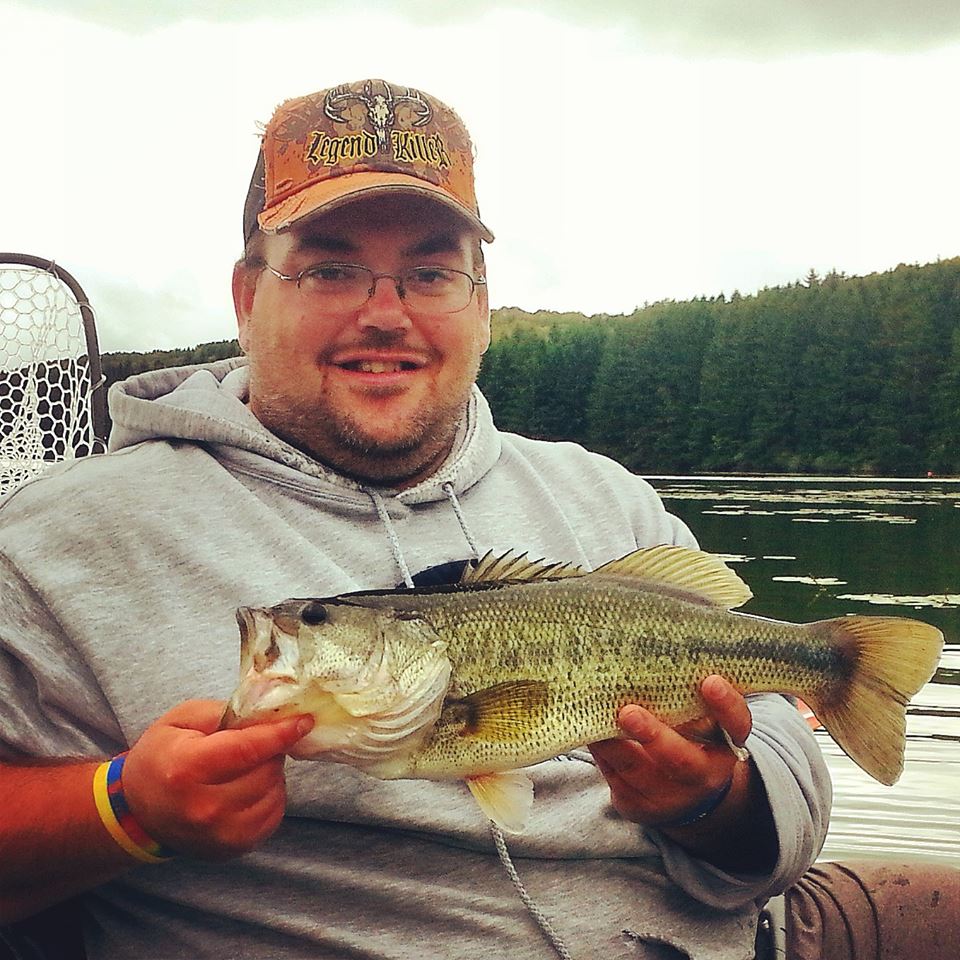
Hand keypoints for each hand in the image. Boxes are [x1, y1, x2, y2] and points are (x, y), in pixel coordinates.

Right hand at [121, 700, 313, 859]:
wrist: (138, 810)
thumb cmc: (162, 756)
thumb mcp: (183, 719)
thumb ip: (225, 711)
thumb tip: (268, 709)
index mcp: (187, 769)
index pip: (248, 750)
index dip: (281, 733)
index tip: (304, 720)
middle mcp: (203, 808)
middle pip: (266, 771)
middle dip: (272, 750)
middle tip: (258, 743)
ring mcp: (217, 834)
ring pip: (274, 793)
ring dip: (272, 774)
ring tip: (250, 766)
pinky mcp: (231, 849)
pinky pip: (273, 816)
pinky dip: (271, 796)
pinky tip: (251, 787)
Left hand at [589, 676, 750, 826]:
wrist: (686, 796)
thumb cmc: (689, 739)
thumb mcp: (699, 720)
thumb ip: (686, 694)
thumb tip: (652, 649)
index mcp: (725, 746)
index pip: (735, 725)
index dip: (726, 705)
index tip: (711, 681)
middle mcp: (702, 776)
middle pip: (681, 760)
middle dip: (653, 736)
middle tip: (628, 712)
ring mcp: (670, 796)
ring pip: (638, 772)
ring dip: (614, 746)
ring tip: (596, 720)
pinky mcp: (638, 806)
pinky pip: (616, 779)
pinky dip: (602, 755)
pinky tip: (590, 733)